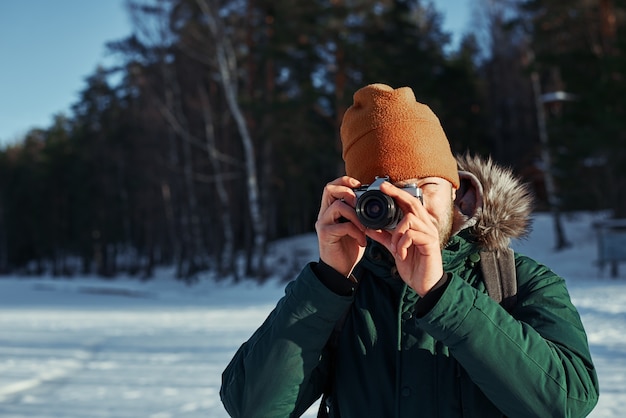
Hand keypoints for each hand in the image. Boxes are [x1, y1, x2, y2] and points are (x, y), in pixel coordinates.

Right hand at [315, 176, 366, 276]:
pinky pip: (343, 226)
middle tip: (359, 203)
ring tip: (365, 227)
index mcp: (330, 210)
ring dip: (356, 215)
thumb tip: (374, 203)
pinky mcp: (325, 235)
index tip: (359, 184)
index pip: (332, 186)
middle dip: (348, 191)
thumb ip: (358, 215)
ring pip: (338, 206)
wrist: (339, 269)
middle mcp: (324, 214)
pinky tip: (362, 241)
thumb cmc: (348, 247)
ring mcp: (323, 224)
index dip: (344, 181)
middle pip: (329, 189)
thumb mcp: (356, 227)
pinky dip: (357, 232)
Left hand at [365, 182, 443, 296]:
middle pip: (413, 203)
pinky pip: (412, 235)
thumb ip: (384, 236)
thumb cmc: (413, 265)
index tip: (382, 186)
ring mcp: (430, 234)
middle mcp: (426, 226)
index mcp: (418, 225)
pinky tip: (401, 254)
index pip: (409, 202)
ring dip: (396, 233)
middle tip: (383, 188)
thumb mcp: (395, 248)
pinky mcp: (430, 244)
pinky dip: (402, 243)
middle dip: (396, 194)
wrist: (424, 285)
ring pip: (409, 219)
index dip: (397, 193)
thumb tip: (368, 227)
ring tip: (395, 247)